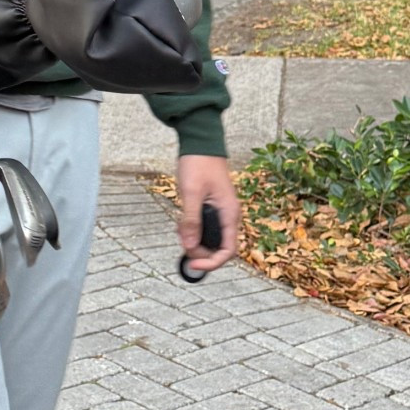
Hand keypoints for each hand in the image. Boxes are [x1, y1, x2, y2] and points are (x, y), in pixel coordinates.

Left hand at [176, 154, 239, 273]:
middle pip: (217, 248)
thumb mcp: (192, 193)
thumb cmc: (199, 164)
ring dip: (194, 240)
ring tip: (180, 228)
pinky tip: (181, 221)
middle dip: (198, 250)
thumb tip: (188, 246)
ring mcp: (220, 214)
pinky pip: (204, 228)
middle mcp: (228, 217)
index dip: (211, 263)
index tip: (193, 265)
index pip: (228, 251)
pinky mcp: (212, 210)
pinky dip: (192, 230)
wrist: (201, 144)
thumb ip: (191, 221)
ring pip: (209, 239)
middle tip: (181, 239)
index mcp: (229, 214)